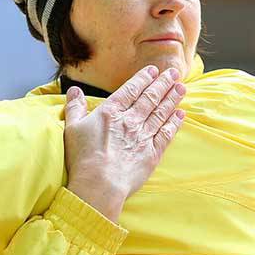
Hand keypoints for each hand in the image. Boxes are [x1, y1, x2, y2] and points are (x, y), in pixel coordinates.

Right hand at [63, 66, 185, 221]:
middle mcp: (130, 120)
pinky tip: (180, 114)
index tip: (154, 70)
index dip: (144, 78)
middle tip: (174, 73)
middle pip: (150, 98)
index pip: (131, 89)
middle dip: (163, 83)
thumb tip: (73, 90)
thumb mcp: (72, 128)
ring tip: (181, 87)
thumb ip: (74, 107)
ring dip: (172, 99)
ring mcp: (143, 136)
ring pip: (161, 113)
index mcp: (111, 112)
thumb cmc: (83, 158)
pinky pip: (166, 134)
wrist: (99, 184)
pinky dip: (174, 123)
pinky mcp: (152, 153)